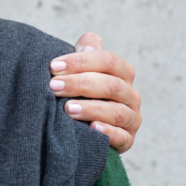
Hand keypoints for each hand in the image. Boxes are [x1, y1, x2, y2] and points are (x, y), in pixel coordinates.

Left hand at [50, 33, 142, 152]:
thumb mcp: (81, 70)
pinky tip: (92, 128)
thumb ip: (85, 53)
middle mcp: (131, 94)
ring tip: (68, 109)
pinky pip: (122, 137)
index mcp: (122, 72)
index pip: (107, 60)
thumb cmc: (81, 93)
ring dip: (91, 109)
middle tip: (54, 87)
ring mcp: (132, 118)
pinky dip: (108, 132)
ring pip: (117, 111)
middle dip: (80, 84)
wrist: (84, 127)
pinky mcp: (128, 140)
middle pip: (112, 85)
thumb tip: (88, 46)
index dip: (81, 61)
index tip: (53, 66)